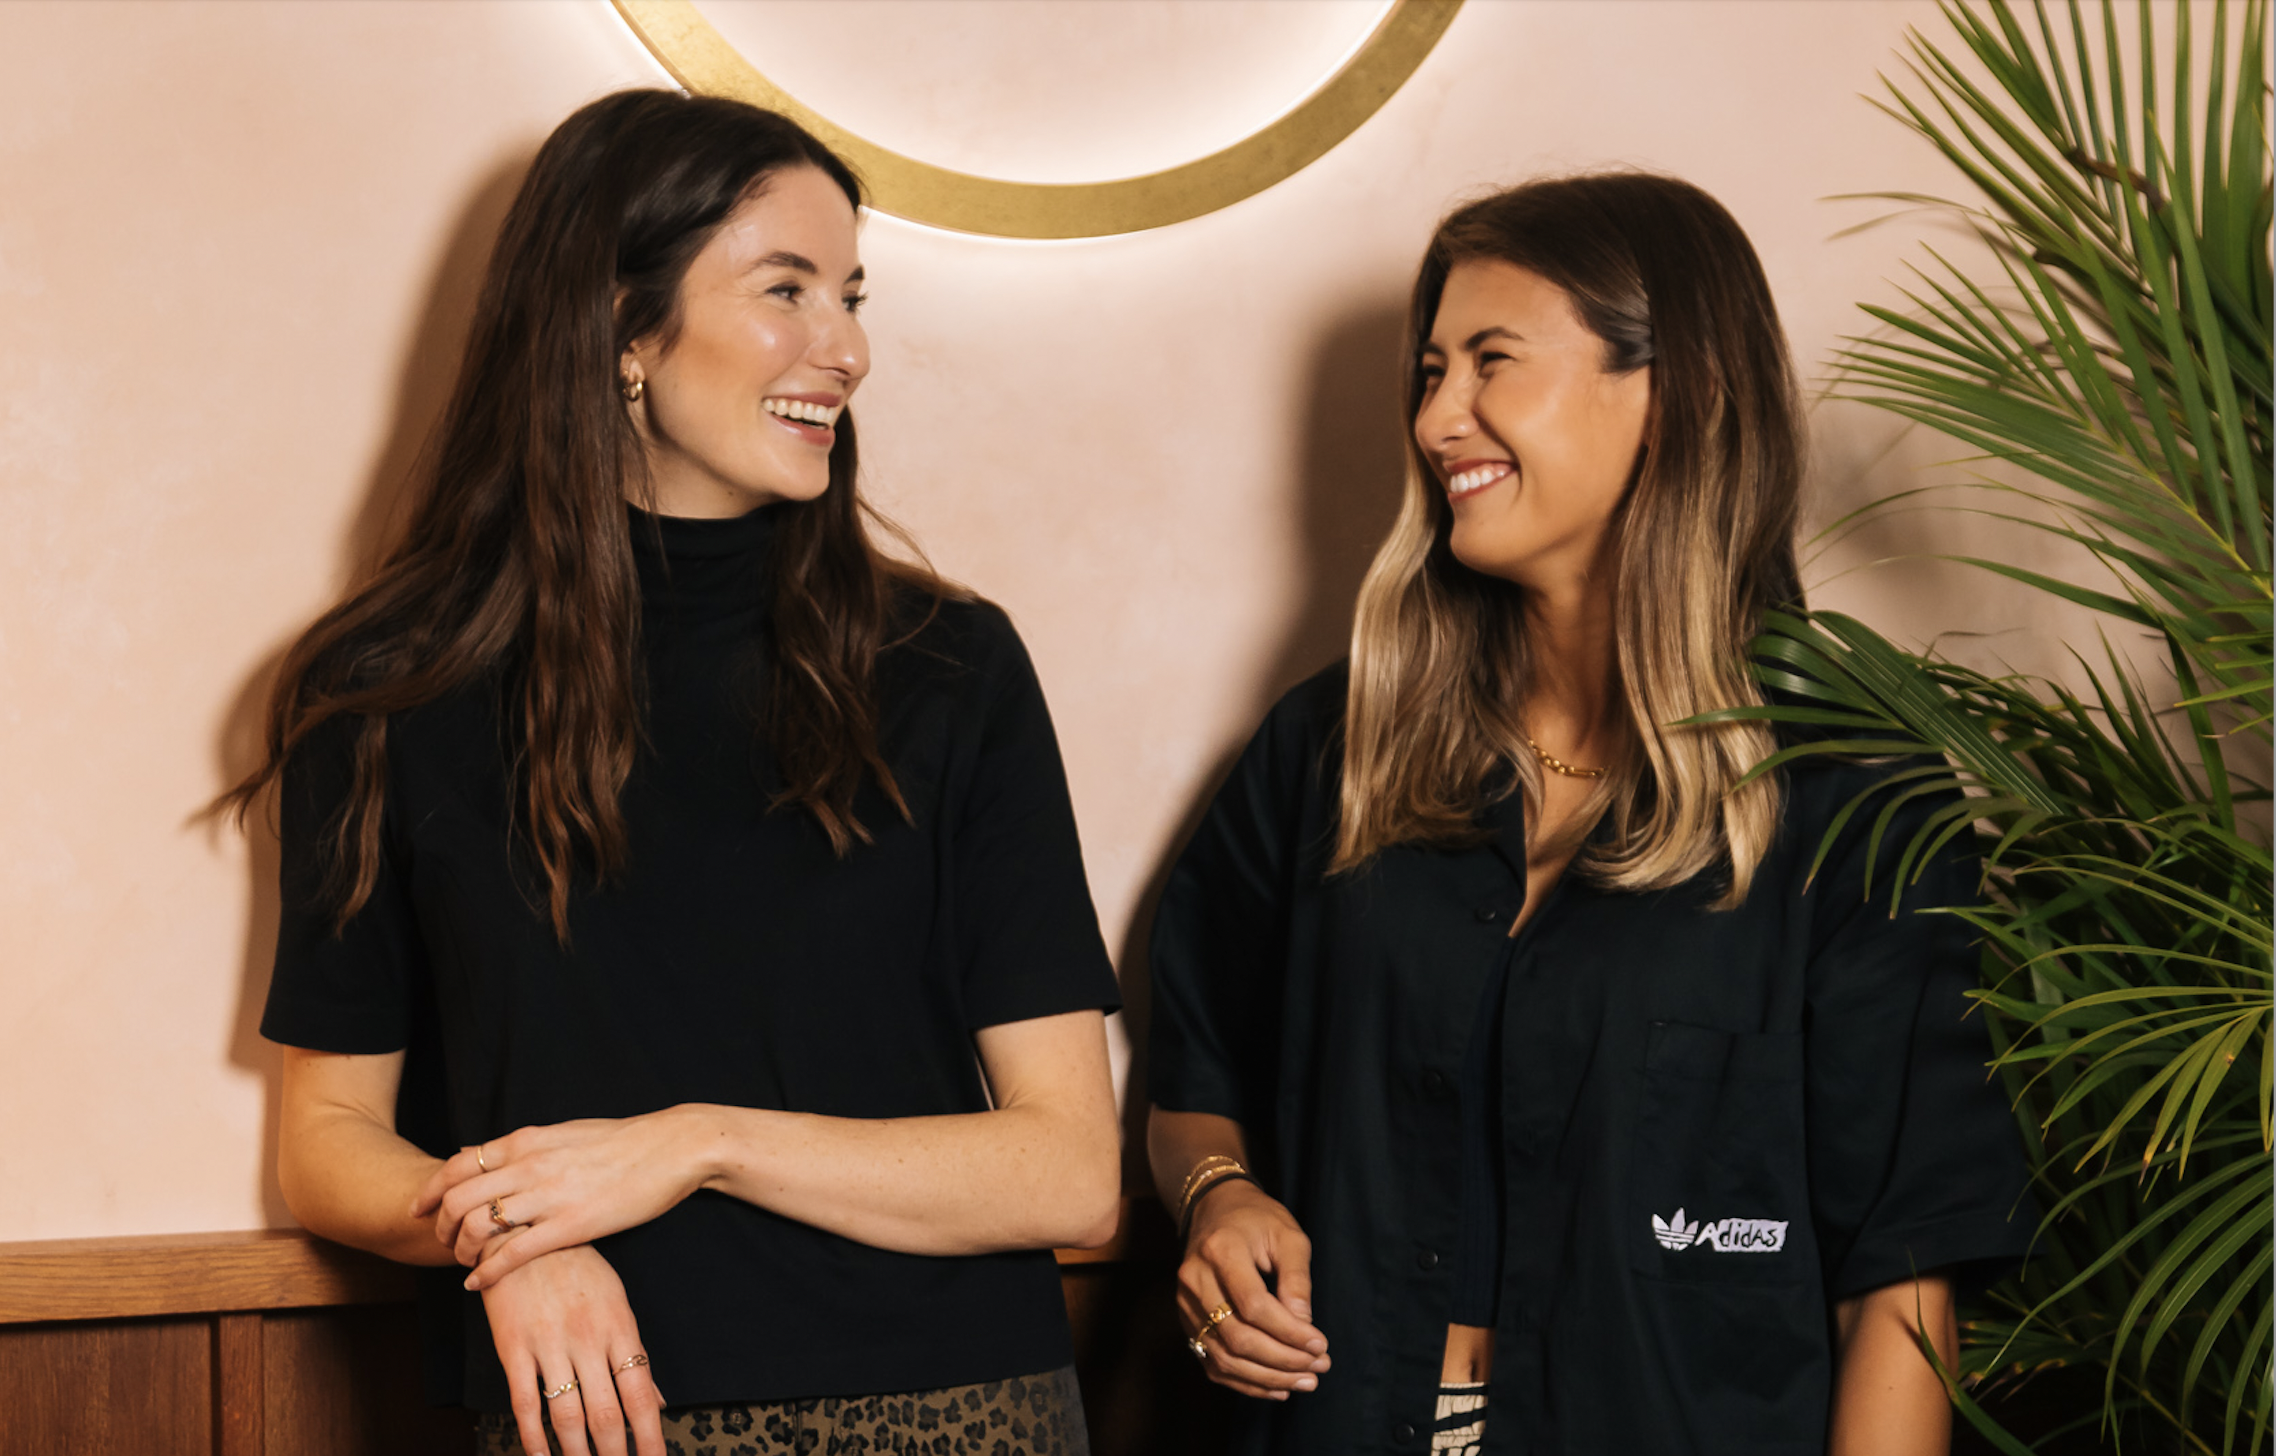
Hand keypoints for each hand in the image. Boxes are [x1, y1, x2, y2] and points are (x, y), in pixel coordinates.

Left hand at [411, 1110, 711, 1288]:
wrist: (672, 1148)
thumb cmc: (622, 1142)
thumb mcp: (563, 1132)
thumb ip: (522, 1146)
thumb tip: (481, 1152)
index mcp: (527, 1140)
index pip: (458, 1165)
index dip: (430, 1190)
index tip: (417, 1208)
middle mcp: (530, 1165)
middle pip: (458, 1199)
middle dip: (439, 1225)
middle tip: (439, 1242)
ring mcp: (549, 1196)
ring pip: (478, 1226)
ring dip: (460, 1250)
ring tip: (464, 1262)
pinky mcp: (571, 1225)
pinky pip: (512, 1253)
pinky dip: (486, 1271)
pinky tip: (477, 1282)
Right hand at [481, 1245, 665, 1455]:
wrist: (525, 1232)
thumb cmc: (579, 1270)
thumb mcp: (616, 1302)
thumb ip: (635, 1355)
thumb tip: (658, 1401)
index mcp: (621, 1328)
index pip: (640, 1395)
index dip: (648, 1437)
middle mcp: (588, 1339)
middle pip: (605, 1412)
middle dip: (614, 1454)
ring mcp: (549, 1343)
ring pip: (566, 1414)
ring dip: (576, 1453)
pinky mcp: (514, 1346)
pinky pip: (524, 1401)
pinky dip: (532, 1436)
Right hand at [1177, 1181, 1329, 1399]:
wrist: (1215, 1210)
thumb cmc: (1258, 1220)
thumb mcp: (1288, 1235)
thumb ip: (1297, 1279)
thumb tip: (1303, 1325)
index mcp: (1221, 1250)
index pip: (1253, 1305)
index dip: (1288, 1331)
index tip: (1320, 1344)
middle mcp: (1195, 1279)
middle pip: (1237, 1336)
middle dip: (1282, 1360)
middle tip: (1319, 1367)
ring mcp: (1185, 1303)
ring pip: (1224, 1357)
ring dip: (1267, 1377)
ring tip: (1305, 1382)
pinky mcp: (1187, 1321)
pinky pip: (1214, 1363)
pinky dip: (1247, 1382)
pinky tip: (1278, 1387)